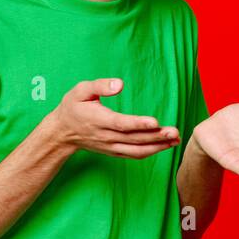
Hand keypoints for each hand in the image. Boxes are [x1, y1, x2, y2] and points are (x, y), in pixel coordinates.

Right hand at [49, 77, 179, 158]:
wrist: (62, 131)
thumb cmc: (73, 106)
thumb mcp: (81, 91)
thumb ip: (100, 86)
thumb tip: (120, 84)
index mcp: (98, 119)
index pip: (121, 124)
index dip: (138, 124)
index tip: (155, 122)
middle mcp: (106, 136)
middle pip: (134, 139)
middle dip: (156, 136)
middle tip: (175, 132)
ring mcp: (111, 146)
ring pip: (137, 150)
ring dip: (158, 146)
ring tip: (176, 140)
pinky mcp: (114, 151)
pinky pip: (134, 155)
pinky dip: (151, 152)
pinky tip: (165, 145)